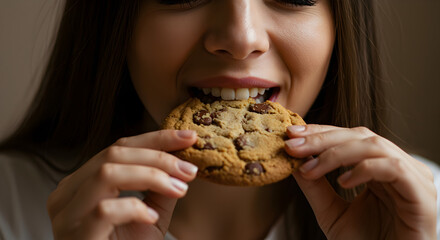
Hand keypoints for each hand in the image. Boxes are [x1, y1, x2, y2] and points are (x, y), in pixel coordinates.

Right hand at [47, 130, 197, 239]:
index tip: (189, 138)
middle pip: (113, 155)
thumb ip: (161, 189)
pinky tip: (151, 217)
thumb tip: (183, 163)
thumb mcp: (150, 215)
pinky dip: (134, 208)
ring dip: (151, 176)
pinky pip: (105, 210)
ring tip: (179, 190)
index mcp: (83, 183)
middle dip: (158, 157)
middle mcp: (68, 193)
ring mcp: (67, 214)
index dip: (156, 139)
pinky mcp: (75, 235)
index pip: (119, 148)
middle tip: (189, 170)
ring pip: (107, 173)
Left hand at [285, 124, 435, 239]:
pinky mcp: (421, 195)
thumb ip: (315, 187)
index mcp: (378, 167)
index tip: (291, 134)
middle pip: (360, 136)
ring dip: (336, 154)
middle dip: (322, 139)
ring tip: (310, 168)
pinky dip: (364, 169)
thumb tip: (293, 162)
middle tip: (293, 146)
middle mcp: (398, 167)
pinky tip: (342, 182)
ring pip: (374, 146)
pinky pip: (394, 169)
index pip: (348, 137)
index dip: (320, 132)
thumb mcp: (331, 212)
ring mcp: (413, 178)